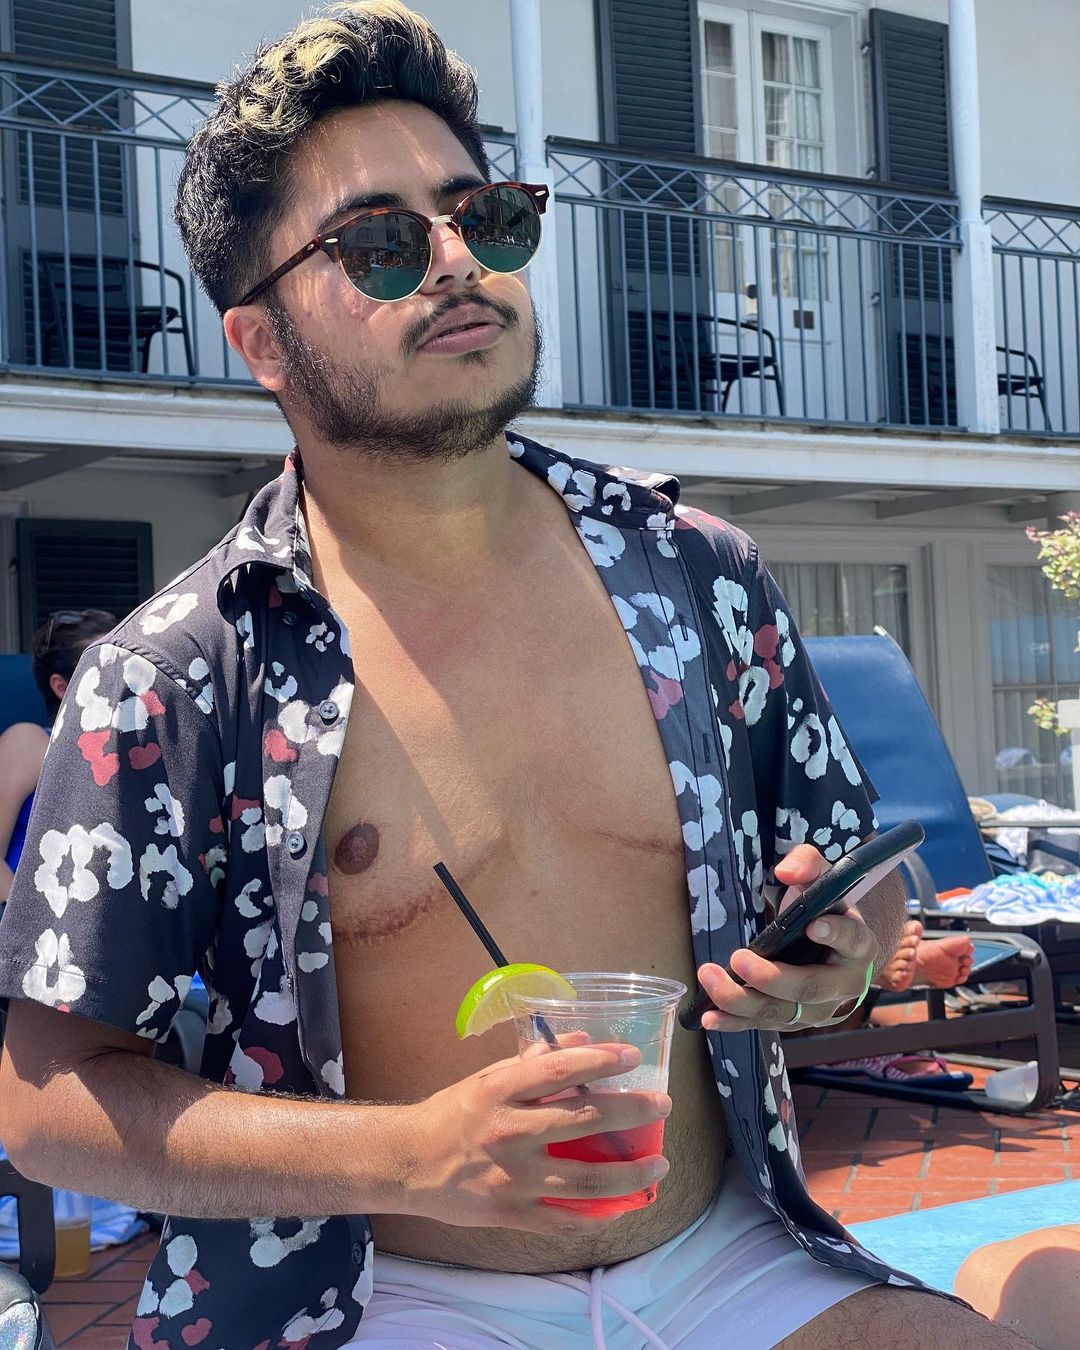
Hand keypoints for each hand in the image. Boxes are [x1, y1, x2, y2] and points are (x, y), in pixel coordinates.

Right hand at [398, 1044, 670, 1233]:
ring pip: (586, 1181)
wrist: (409, 1163)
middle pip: (584, 1121)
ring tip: (658, 1164)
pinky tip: (623, 1206)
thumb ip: (535, 1062)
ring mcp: (513, 1178)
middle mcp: (509, 1132)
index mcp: (501, 1091)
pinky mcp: (511, 1214)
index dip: (599, 1061)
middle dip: (633, 1112)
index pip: (558, 1070)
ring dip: (631, 1174)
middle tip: (663, 1106)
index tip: (632, 1057)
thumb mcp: (488, 1077)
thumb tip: (584, 1041)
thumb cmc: (453, 1113)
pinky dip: (599, 1215)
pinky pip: (565, 1220)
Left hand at [695, 843, 878, 1031]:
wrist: (825, 942)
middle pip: (810, 988)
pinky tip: (709, 1017)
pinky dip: (735, 1022)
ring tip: (710, 978)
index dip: (835, 934)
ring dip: (742, 1000)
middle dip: (772, 978)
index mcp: (858, 944)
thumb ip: (806, 864)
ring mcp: (819, 1009)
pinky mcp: (792, 1020)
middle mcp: (843, 984)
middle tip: (738, 958)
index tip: (812, 926)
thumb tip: (787, 872)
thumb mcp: (818, 878)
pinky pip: (763, 1025)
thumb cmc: (821, 907)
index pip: (851, 939)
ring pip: (783, 1013)